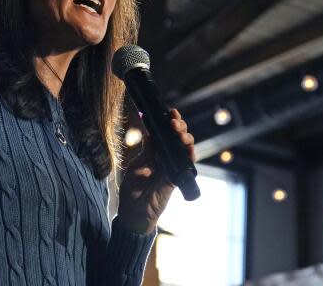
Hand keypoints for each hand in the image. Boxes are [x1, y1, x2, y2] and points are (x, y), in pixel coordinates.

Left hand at [115, 109, 195, 234]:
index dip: (169, 122)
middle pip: (178, 138)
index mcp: (155, 152)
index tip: (170, 112)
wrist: (134, 211)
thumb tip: (150, 134)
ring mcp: (172, 167)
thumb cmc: (132, 189)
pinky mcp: (176, 178)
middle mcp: (166, 157)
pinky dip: (189, 155)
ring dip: (185, 138)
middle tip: (174, 122)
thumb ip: (147, 152)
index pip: (165, 133)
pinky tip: (188, 147)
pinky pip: (187, 164)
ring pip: (185, 148)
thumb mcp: (137, 166)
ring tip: (179, 131)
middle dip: (179, 127)